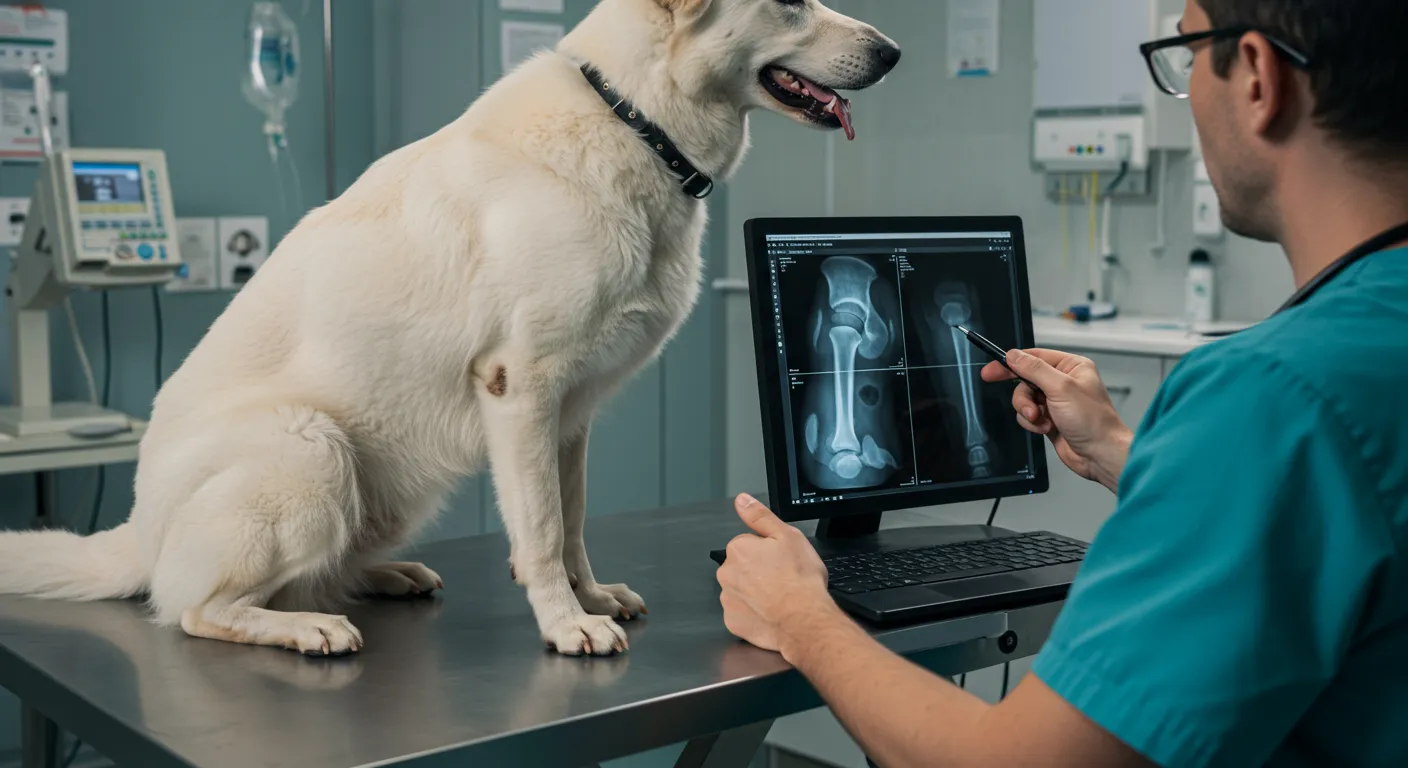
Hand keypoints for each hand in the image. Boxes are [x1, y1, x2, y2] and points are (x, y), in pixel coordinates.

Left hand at [716, 494, 839, 660]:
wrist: (803, 618)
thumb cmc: (799, 578)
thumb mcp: (787, 535)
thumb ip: (760, 516)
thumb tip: (741, 500)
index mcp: (738, 549)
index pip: (749, 544)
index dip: (768, 552)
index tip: (781, 561)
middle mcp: (726, 573)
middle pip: (742, 567)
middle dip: (758, 572)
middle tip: (781, 579)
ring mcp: (728, 599)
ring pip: (741, 590)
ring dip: (755, 592)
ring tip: (778, 597)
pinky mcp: (732, 621)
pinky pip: (742, 613)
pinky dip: (753, 613)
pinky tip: (770, 613)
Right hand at [981, 349, 1132, 492]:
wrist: (1100, 454)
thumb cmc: (1093, 421)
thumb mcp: (1061, 388)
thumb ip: (1034, 370)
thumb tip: (1013, 355)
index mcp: (1071, 367)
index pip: (1034, 357)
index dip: (1011, 363)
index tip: (992, 371)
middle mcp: (1063, 381)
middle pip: (1025, 380)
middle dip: (1025, 397)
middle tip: (1026, 408)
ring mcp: (1056, 401)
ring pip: (1024, 399)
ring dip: (1029, 412)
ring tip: (1043, 421)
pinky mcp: (1049, 418)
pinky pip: (1028, 415)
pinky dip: (1033, 423)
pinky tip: (1047, 429)